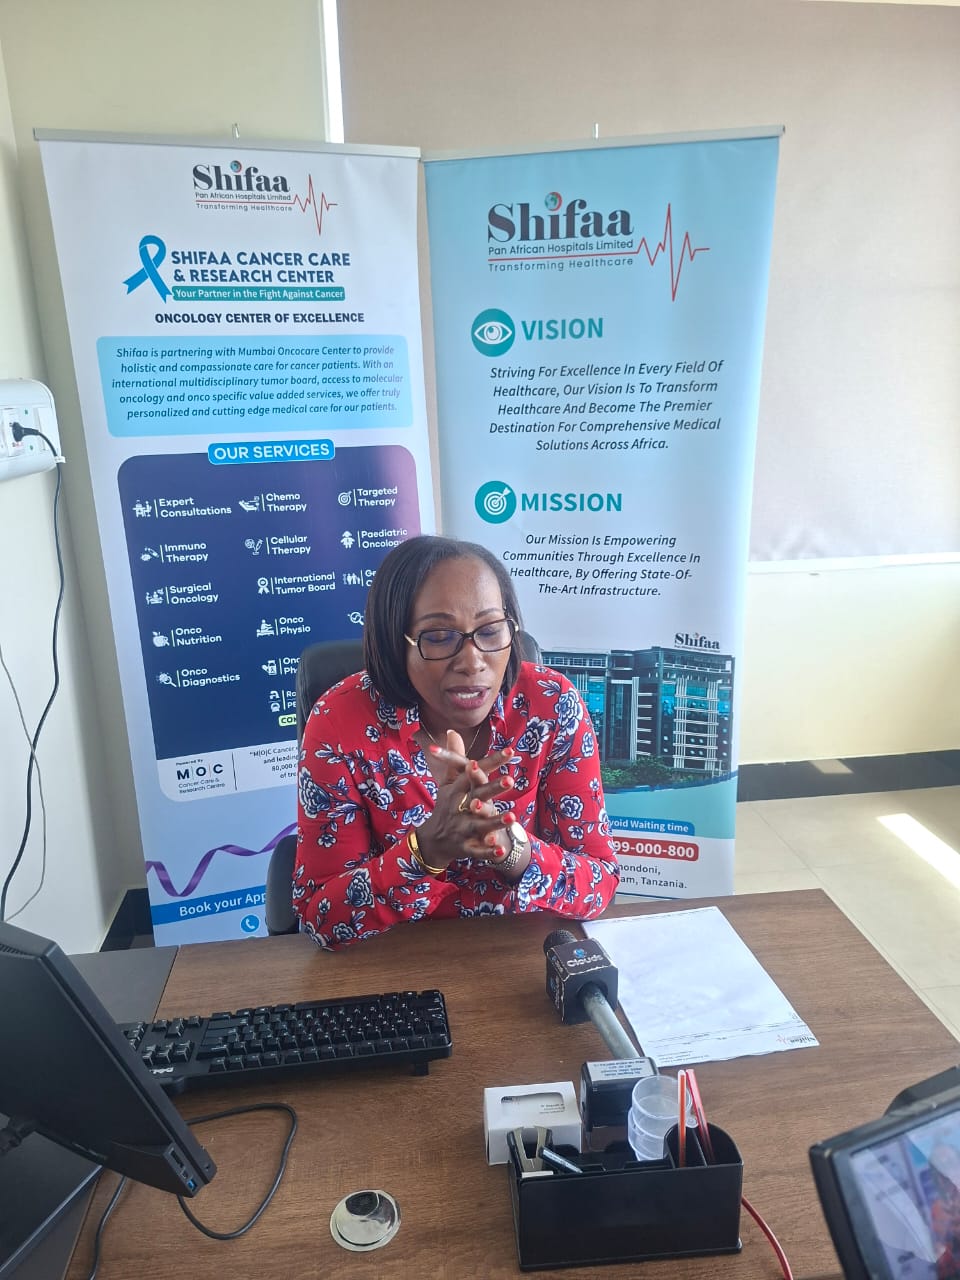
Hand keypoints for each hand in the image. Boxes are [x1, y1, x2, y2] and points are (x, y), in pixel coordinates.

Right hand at [415, 739, 517, 869]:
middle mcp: (459, 807)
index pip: (474, 772)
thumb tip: (452, 730)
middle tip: (510, 780)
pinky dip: (489, 851)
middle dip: (492, 789)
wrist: (433, 839)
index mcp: (457, 790)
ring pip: (478, 824)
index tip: (510, 752)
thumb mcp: (448, 782)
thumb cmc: (446, 805)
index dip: (491, 762)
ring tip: (511, 816)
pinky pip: (478, 850)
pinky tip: (502, 849)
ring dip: (494, 821)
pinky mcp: (465, 847)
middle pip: (477, 796)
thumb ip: (455, 758)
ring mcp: (461, 828)